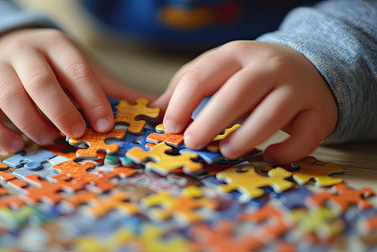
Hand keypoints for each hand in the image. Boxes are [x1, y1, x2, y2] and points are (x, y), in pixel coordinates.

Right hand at [0, 28, 151, 151]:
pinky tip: (16, 146)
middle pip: (41, 82)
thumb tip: (153, 109)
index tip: (105, 124)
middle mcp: (24, 53)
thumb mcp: (80, 71)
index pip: (77, 70)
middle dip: (62, 111)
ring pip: (11, 96)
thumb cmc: (52, 68)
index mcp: (56, 46)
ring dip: (32, 123)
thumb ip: (110, 90)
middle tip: (77, 134)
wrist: (3, 51)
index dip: (92, 98)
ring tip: (50, 139)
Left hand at [152, 41, 337, 163]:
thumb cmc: (252, 75)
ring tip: (226, 151)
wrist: (308, 67)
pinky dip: (287, 151)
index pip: (202, 74)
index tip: (170, 127)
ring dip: (245, 137)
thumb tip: (156, 109)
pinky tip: (269, 156)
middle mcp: (269, 66)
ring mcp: (297, 87)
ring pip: (272, 113)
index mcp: (237, 53)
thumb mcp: (220, 70)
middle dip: (211, 121)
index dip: (182, 103)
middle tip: (192, 143)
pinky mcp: (319, 111)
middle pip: (238, 93)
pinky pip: (305, 136)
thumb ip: (188, 85)